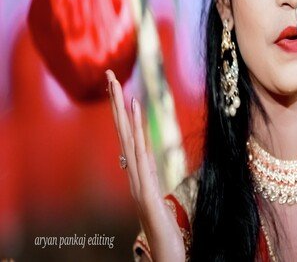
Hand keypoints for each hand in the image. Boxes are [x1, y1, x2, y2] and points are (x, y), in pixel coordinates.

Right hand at [106, 70, 184, 261]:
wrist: (165, 253)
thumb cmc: (162, 227)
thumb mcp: (155, 195)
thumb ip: (148, 176)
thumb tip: (143, 160)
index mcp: (138, 171)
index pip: (128, 135)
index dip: (122, 112)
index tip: (118, 88)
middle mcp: (134, 172)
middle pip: (123, 131)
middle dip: (115, 102)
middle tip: (109, 74)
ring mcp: (138, 181)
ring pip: (128, 141)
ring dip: (123, 112)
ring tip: (119, 86)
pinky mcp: (146, 191)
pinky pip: (141, 158)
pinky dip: (138, 135)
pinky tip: (137, 117)